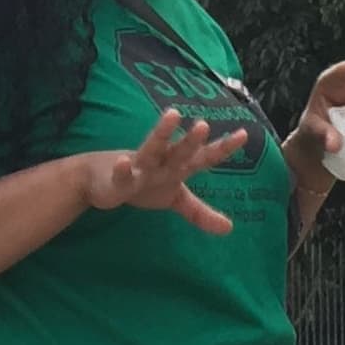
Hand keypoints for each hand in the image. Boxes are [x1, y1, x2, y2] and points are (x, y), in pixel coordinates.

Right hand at [87, 110, 250, 233]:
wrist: (99, 179)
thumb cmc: (144, 184)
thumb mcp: (175, 199)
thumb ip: (200, 213)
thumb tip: (229, 229)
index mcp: (178, 166)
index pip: (205, 157)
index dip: (223, 148)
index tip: (245, 134)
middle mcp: (162, 162)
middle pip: (180, 151)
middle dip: (192, 141)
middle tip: (204, 125)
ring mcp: (140, 168)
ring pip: (152, 149)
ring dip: (161, 134)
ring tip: (171, 116)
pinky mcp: (118, 180)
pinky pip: (121, 175)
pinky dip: (122, 169)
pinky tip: (123, 162)